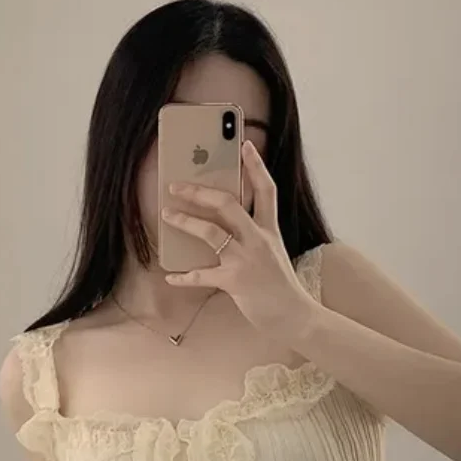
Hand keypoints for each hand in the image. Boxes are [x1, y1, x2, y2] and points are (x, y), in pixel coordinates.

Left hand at [160, 140, 316, 343]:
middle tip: (176, 186)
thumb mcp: (273, 253)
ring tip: (167, 216)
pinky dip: (185, 277)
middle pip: (228, 204)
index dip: (255, 166)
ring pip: (211, 232)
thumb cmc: (280, 285)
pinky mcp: (235, 281)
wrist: (294, 315)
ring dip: (185, 222)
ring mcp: (247, 260)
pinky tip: (171, 277)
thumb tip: (222, 224)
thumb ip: (254, 236)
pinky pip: (203, 275)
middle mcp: (259, 239)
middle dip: (199, 192)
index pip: (266, 190)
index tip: (245, 145)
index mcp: (270, 230)